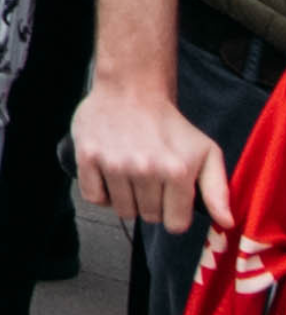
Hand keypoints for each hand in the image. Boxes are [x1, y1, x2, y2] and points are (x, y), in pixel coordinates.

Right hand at [75, 75, 231, 232]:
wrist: (132, 89)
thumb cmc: (171, 124)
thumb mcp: (207, 153)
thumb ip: (218, 191)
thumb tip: (227, 223)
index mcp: (176, 170)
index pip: (175, 224)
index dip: (174, 213)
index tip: (170, 196)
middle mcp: (145, 169)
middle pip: (148, 217)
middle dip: (151, 204)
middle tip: (150, 179)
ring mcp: (114, 163)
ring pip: (122, 210)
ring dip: (128, 199)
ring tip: (131, 176)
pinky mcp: (88, 157)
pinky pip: (93, 198)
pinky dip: (102, 194)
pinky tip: (110, 178)